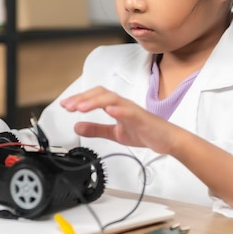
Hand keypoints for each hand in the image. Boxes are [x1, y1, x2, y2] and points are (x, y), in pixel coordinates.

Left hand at [60, 86, 180, 154]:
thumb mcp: (114, 133)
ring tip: (80, 107)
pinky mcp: (142, 118)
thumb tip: (77, 126)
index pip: (94, 97)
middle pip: (100, 94)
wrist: (167, 140)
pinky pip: (130, 112)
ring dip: (95, 101)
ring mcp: (132, 110)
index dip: (79, 99)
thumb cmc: (144, 132)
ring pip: (112, 99)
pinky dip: (119, 110)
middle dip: (83, 98)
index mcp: (116, 106)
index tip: (65, 105)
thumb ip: (96, 129)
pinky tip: (109, 111)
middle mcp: (123, 104)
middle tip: (68, 106)